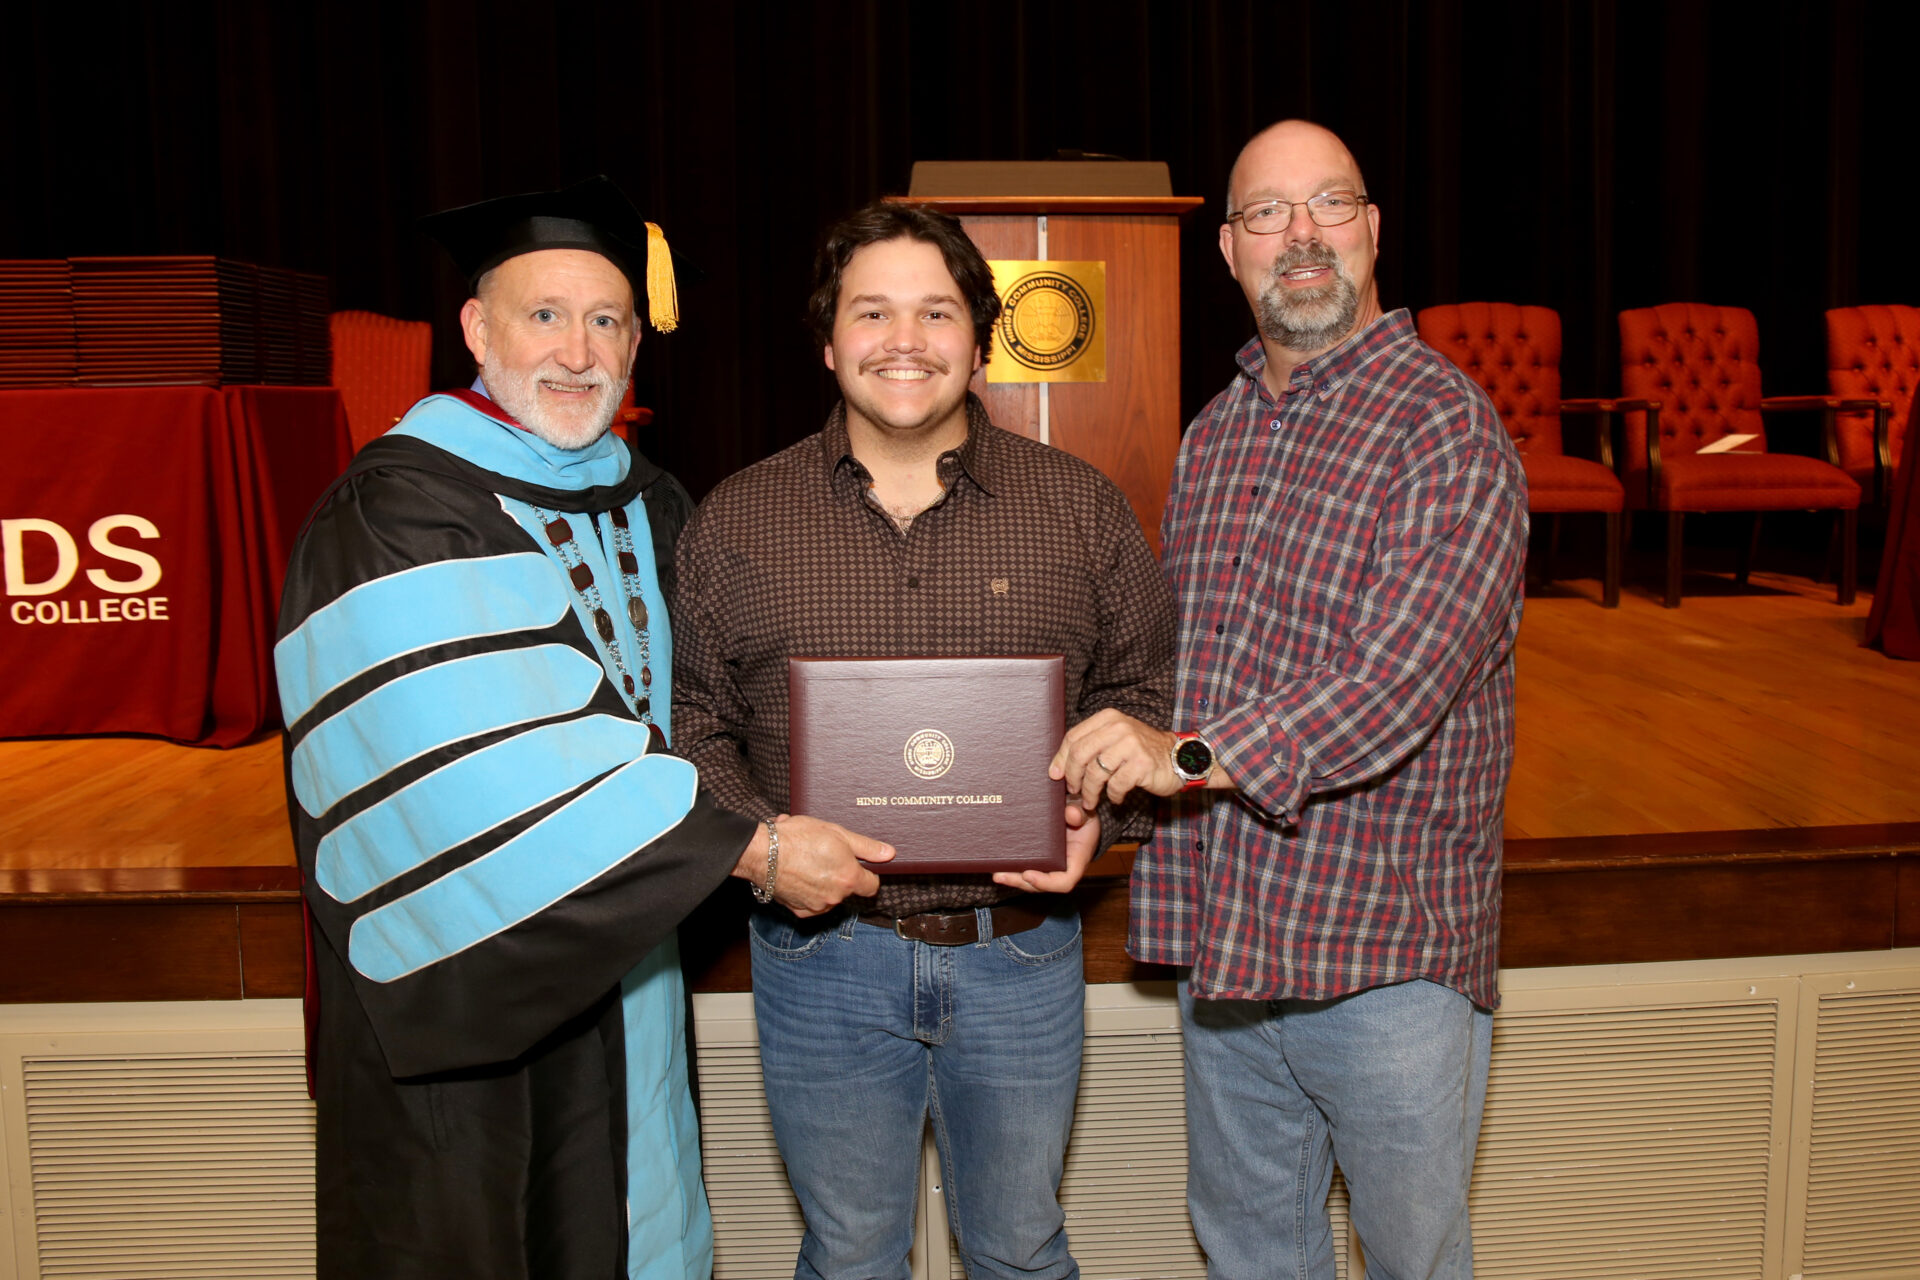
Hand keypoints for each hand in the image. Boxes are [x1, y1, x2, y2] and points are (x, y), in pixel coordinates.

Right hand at [733, 815, 894, 917]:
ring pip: (830, 896)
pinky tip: (798, 875)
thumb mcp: (838, 833)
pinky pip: (811, 903)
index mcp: (849, 878)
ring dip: (824, 883)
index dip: (867, 873)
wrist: (763, 852)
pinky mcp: (800, 910)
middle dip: (840, 874)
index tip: (858, 865)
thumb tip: (889, 854)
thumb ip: (866, 847)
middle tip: (825, 855)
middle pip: (848, 889)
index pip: (872, 885)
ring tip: (808, 861)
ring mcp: (817, 906)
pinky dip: (808, 892)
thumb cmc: (798, 838)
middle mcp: (836, 897)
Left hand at [993, 804, 1099, 894]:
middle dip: (1020, 882)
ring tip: (996, 873)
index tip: (1028, 874)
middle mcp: (1061, 868)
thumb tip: (1071, 814)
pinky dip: (1011, 868)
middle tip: (1001, 876)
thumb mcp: (1087, 812)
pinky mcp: (1038, 859)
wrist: (1079, 816)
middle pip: (1040, 885)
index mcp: (1076, 860)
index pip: (1064, 881)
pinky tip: (996, 864)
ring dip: (1012, 879)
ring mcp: (1048, 866)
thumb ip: (1080, 812)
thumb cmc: (1085, 818)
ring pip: (1030, 880)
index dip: (1046, 883)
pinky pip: (1025, 868)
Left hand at [1050, 708, 1180, 809]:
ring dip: (1090, 792)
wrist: (1179, 757)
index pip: (1073, 737)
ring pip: (1095, 772)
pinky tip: (1116, 798)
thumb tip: (1057, 769)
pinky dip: (1112, 796)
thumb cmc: (1141, 751)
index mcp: (1108, 718)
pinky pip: (1115, 785)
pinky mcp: (1141, 764)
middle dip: (1072, 777)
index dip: (1060, 759)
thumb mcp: (1116, 738)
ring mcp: (1131, 745)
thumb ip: (1090, 746)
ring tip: (1090, 801)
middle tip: (1073, 791)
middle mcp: (1119, 727)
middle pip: (1080, 754)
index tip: (1055, 776)